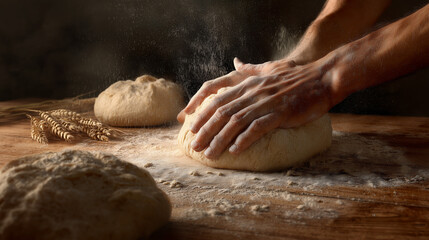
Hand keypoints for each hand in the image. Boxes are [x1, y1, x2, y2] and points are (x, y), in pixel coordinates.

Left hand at [188, 58, 336, 158]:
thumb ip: (251, 68)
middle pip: (221, 112)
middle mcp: (252, 92)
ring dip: (220, 139)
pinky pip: (258, 127)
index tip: (190, 127)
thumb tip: (237, 62)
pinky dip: (245, 139)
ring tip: (210, 154)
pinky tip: (235, 151)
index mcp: (247, 84)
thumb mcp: (270, 68)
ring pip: (235, 121)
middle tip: (195, 146)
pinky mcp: (281, 112)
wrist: (323, 77)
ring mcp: (266, 102)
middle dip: (205, 130)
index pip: (216, 98)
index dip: (201, 113)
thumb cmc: (296, 76)